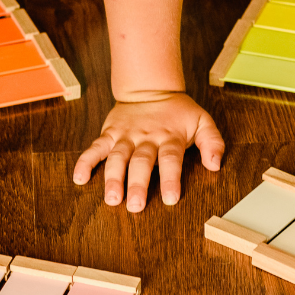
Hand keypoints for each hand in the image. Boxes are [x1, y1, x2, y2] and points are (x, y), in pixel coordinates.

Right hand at [73, 93, 223, 211]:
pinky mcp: (109, 134)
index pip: (170, 159)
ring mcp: (125, 136)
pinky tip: (79, 178)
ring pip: (117, 157)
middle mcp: (146, 138)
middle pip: (141, 162)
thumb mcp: (202, 120)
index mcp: (169, 137)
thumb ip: (212, 142)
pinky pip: (95, 148)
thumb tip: (215, 165)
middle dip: (137, 184)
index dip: (170, 178)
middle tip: (135, 206)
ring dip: (112, 178)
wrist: (149, 88)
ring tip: (111, 198)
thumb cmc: (177, 111)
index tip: (170, 198)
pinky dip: (85, 162)